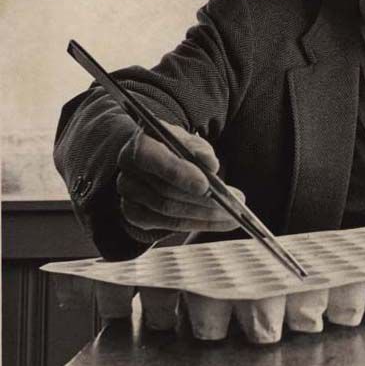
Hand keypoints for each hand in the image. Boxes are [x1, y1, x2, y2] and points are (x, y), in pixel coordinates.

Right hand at [116, 121, 244, 232]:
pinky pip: (167, 224)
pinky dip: (196, 223)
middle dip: (203, 199)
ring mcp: (129, 196)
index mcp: (140, 145)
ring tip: (232, 214)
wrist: (158, 159)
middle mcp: (128, 172)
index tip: (205, 185)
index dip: (179, 173)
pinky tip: (217, 221)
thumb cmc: (176, 148)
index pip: (153, 160)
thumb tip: (210, 164)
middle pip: (166, 191)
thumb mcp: (189, 141)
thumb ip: (199, 149)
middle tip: (234, 201)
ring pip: (169, 211)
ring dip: (204, 214)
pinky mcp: (135, 215)